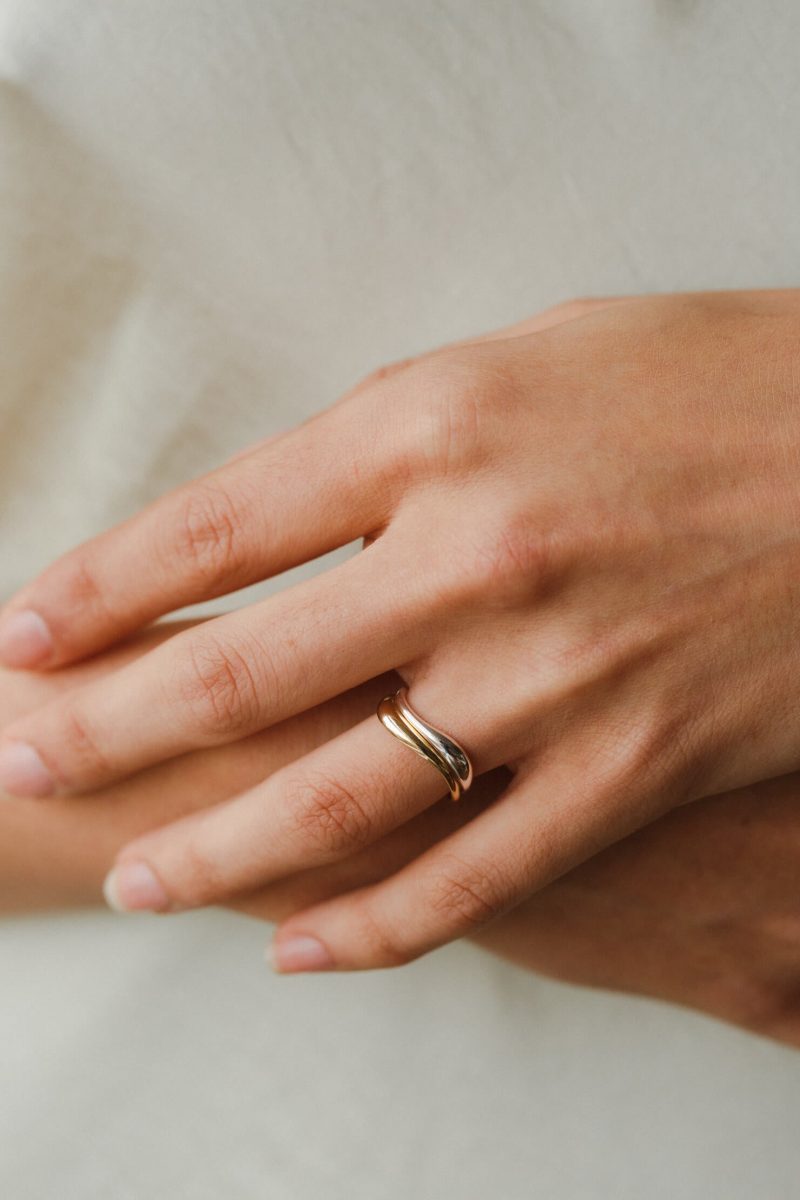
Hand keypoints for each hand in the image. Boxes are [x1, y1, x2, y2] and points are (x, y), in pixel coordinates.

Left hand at [2, 289, 799, 972]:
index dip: (98, 588)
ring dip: (218, 848)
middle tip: (27, 759)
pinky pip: (478, 874)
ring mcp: (553, 677)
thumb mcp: (525, 359)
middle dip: (112, 725)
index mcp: (432, 429)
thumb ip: (398, 440)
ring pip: (341, 796)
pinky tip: (300, 949)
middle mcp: (472, 558)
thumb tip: (285, 510)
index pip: (212, 527)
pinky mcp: (632, 765)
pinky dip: (377, 925)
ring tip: (138, 882)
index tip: (25, 632)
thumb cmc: (705, 380)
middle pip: (241, 671)